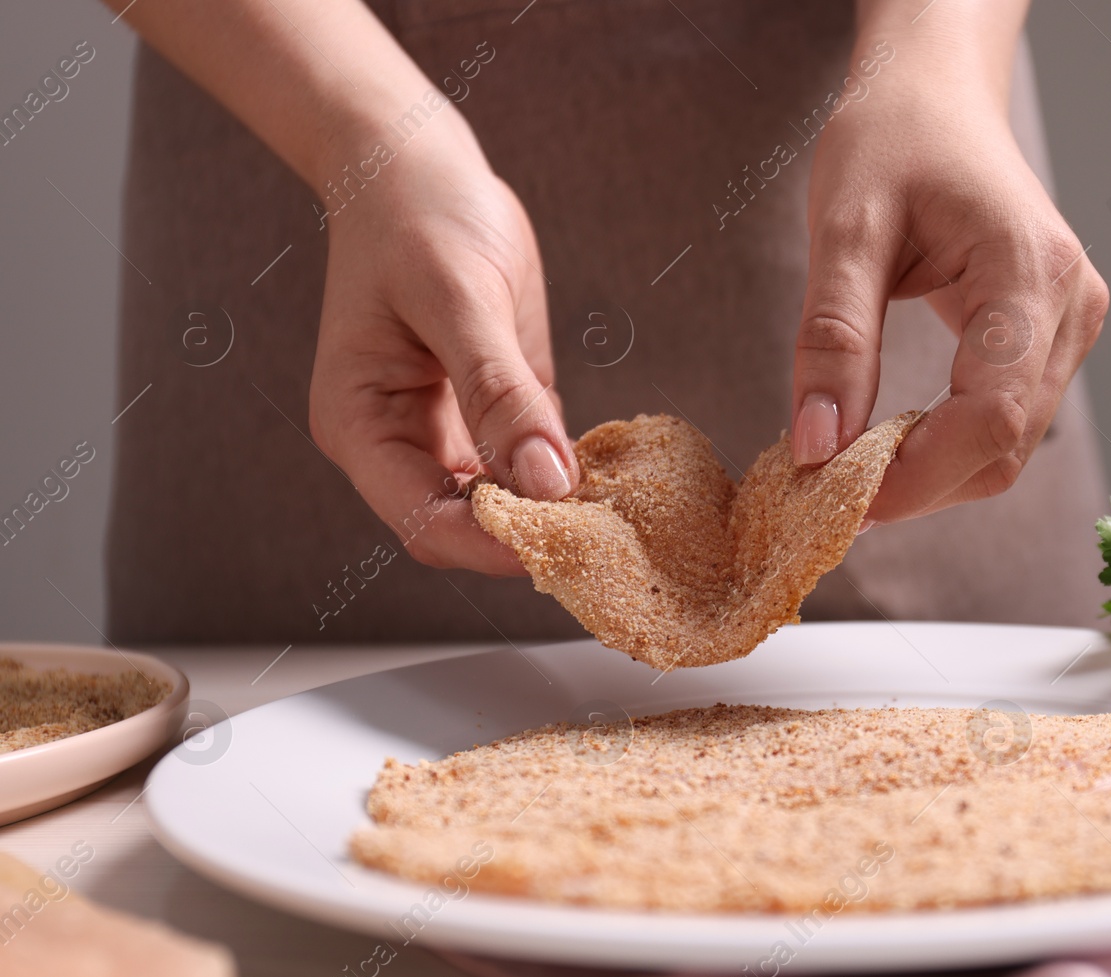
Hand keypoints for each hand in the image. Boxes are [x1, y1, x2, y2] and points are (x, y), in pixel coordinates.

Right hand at [308, 134, 576, 574]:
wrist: (418, 167)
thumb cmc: (418, 216)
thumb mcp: (461, 297)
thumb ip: (501, 393)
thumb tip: (548, 479)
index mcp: (362, 425)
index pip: (423, 521)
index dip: (492, 546)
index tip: (564, 546)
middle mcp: (398, 443)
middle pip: (463, 528)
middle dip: (530, 537)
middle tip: (607, 538)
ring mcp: (445, 432)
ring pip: (502, 505)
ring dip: (555, 513)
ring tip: (619, 514)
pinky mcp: (491, 414)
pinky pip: (530, 464)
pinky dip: (567, 474)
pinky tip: (612, 475)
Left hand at [790, 26, 1108, 524]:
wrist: (935, 98)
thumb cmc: (893, 138)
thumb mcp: (843, 227)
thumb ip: (833, 339)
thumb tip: (818, 446)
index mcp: (1031, 270)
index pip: (990, 413)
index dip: (918, 476)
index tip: (841, 499)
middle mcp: (1071, 305)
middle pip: (1005, 445)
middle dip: (918, 485)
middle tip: (830, 491)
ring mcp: (1072, 325)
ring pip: (1008, 447)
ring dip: (931, 474)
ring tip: (851, 462)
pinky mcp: (1052, 339)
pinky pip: (1005, 421)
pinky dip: (946, 447)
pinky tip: (889, 438)